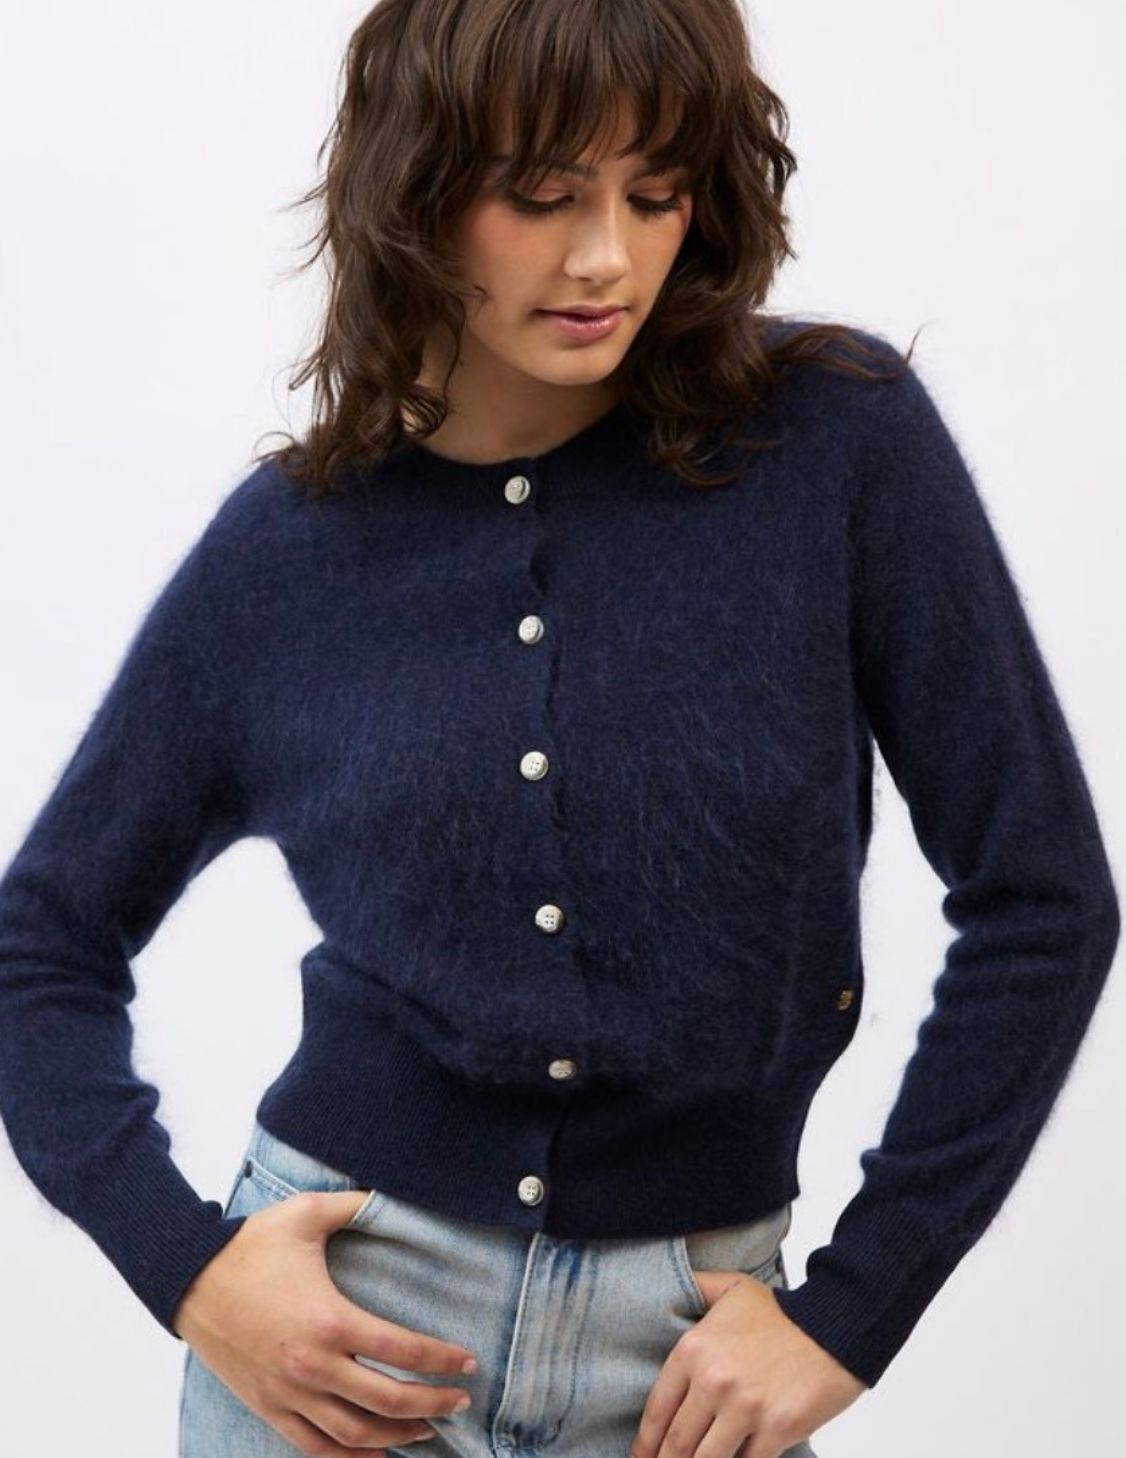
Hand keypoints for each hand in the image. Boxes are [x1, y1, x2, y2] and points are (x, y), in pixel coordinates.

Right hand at [174, 1188, 479, 1457]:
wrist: (188, 1279)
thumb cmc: (251, 1244)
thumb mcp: (306, 1213)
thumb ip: (355, 1204)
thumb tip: (391, 1193)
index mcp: (329, 1320)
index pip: (401, 1349)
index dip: (441, 1359)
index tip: (468, 1362)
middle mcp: (312, 1365)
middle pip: (386, 1401)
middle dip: (431, 1404)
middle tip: (460, 1401)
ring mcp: (288, 1393)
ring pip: (353, 1433)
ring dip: (396, 1436)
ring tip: (427, 1430)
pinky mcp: (267, 1406)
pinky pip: (313, 1446)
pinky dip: (348, 1456)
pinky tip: (374, 1452)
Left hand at [629, 1267, 866, 1457]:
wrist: (837, 1323)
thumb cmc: (782, 1310)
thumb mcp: (731, 1289)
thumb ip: (695, 1288)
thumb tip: (666, 1290)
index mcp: (694, 1349)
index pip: (658, 1408)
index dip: (645, 1442)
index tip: (640, 1457)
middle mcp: (714, 1381)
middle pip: (678, 1442)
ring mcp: (746, 1408)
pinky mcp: (777, 1429)